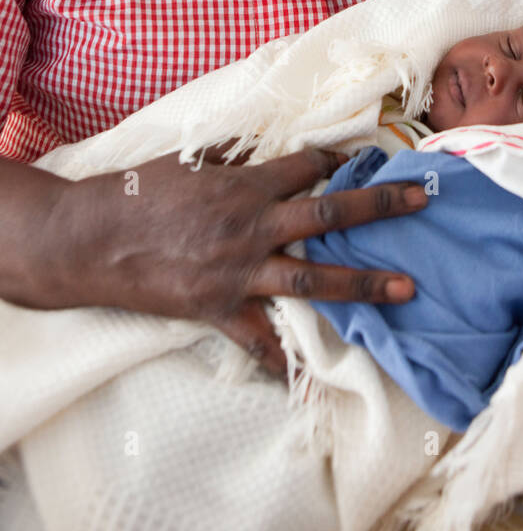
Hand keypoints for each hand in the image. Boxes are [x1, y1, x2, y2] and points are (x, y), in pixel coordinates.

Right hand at [44, 147, 427, 377]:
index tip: (364, 159)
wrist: (91, 239)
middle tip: (422, 202)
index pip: (308, 166)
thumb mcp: (186, 161)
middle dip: (381, 208)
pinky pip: (258, 339)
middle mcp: (251, 226)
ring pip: (313, 276)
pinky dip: (282, 360)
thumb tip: (257, 151)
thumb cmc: (137, 193)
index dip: (339, 160)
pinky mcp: (218, 308)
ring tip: (405, 289)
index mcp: (244, 184)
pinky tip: (307, 379)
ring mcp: (238, 270)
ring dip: (363, 282)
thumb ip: (229, 158)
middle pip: (330, 213)